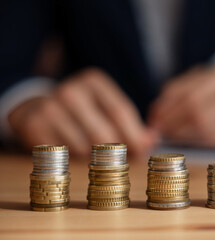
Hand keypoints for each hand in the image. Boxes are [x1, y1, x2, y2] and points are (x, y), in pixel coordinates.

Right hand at [9, 67, 155, 155]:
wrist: (37, 105)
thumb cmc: (83, 110)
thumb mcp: (106, 108)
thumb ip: (131, 124)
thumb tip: (152, 140)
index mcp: (93, 81)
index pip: (120, 112)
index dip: (134, 136)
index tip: (144, 151)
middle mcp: (70, 90)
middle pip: (103, 134)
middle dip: (117, 153)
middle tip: (122, 162)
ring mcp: (49, 107)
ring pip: (83, 149)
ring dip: (91, 158)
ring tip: (91, 153)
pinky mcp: (33, 125)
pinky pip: (63, 155)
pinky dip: (71, 159)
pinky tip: (70, 150)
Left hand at [149, 60, 214, 147]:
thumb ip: (194, 88)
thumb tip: (160, 110)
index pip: (189, 90)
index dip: (166, 105)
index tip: (153, 116)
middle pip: (195, 109)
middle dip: (171, 122)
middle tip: (158, 131)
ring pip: (206, 128)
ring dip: (182, 135)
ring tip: (171, 137)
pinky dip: (199, 142)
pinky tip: (190, 141)